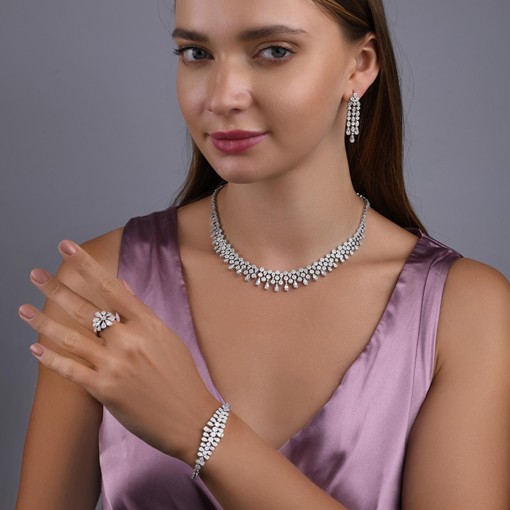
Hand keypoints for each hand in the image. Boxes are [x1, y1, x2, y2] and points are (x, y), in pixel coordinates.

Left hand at [19, 240, 219, 465]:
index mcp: (147, 323)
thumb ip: (141, 311)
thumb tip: (122, 285)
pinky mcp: (104, 389)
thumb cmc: (182, 376)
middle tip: (35, 274)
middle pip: (86, 309)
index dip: (86, 265)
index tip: (67, 247)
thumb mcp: (167, 337)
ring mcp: (114, 364)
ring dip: (44, 322)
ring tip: (22, 309)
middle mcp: (128, 340)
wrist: (189, 416)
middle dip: (57, 289)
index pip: (111, 286)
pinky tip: (34, 347)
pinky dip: (50, 358)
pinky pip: (70, 369)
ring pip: (71, 337)